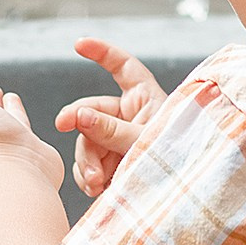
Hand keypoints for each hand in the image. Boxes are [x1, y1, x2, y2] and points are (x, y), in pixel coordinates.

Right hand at [53, 37, 167, 196]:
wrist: (183, 201)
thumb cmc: (178, 165)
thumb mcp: (144, 142)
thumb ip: (111, 130)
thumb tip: (79, 115)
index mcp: (146, 100)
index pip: (123, 67)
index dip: (102, 52)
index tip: (80, 44)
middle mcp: (129, 117)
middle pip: (91, 111)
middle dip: (80, 125)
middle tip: (62, 125)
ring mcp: (118, 141)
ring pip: (86, 142)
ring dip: (86, 162)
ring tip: (95, 182)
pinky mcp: (110, 165)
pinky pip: (88, 165)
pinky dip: (87, 177)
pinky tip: (96, 189)